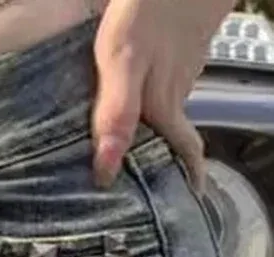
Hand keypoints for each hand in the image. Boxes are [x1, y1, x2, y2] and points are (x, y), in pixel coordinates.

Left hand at [91, 0, 235, 192]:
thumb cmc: (150, 7)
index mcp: (165, 105)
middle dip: (161, 159)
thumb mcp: (122, 61)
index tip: (187, 201)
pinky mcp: (180, 46)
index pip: (184, 152)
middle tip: (141, 182)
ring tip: (127, 143)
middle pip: (172, 135)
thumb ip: (116, 113)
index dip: (187, 177)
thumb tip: (106, 170)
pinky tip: (134, 94)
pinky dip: (151, 96)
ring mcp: (182, 67)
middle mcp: (177, 92)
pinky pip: (166, 82)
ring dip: (153, 127)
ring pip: (168, 109)